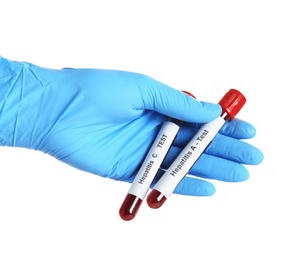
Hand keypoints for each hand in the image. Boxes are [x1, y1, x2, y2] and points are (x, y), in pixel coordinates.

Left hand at [0, 56, 262, 195]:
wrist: (56, 110)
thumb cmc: (96, 90)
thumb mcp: (144, 88)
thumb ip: (177, 102)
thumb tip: (211, 111)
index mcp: (156, 105)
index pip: (197, 118)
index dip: (223, 125)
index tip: (248, 131)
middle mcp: (151, 128)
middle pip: (194, 143)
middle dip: (225, 150)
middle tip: (252, 158)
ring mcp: (139, 150)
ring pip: (181, 163)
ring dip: (211, 169)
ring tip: (240, 175)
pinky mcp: (125, 169)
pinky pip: (157, 179)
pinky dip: (181, 185)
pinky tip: (206, 188)